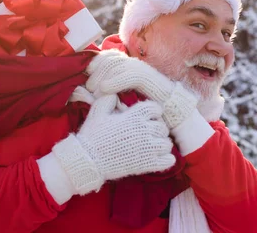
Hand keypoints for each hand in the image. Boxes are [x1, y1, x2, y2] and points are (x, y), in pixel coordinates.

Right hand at [51, 94, 174, 194]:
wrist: (88, 160)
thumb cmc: (92, 135)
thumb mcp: (98, 111)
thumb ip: (109, 98)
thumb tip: (116, 92)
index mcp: (134, 116)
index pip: (156, 108)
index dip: (153, 112)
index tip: (147, 117)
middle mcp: (144, 130)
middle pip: (163, 127)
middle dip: (157, 129)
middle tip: (148, 134)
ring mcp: (147, 148)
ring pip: (167, 143)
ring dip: (161, 144)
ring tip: (152, 146)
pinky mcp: (147, 164)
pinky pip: (168, 160)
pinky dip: (166, 159)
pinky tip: (157, 158)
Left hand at [86, 49, 197, 128]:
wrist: (175, 121)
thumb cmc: (148, 115)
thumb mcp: (125, 103)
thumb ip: (110, 95)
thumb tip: (89, 91)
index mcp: (133, 69)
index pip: (113, 56)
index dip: (98, 61)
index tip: (87, 73)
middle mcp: (139, 67)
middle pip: (114, 59)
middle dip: (98, 70)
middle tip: (89, 85)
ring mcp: (147, 72)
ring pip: (121, 65)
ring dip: (104, 76)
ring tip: (95, 89)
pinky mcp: (153, 80)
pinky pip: (131, 75)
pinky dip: (116, 81)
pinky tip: (105, 89)